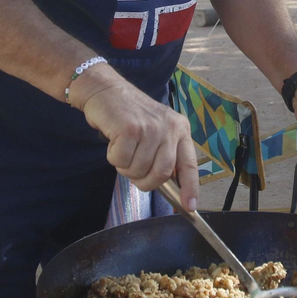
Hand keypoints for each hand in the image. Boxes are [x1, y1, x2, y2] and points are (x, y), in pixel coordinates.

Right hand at [81, 81, 199, 209]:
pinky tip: (115, 140)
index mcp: (180, 130)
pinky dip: (113, 157)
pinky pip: (121, 161)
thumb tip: (170, 188)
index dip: (190, 188)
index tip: (189, 206)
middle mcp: (169, 128)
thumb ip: (164, 155)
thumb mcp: (156, 131)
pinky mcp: (130, 129)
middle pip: (161, 173)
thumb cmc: (130, 117)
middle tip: (134, 171)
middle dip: (144, 181)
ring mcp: (150, 128)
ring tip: (123, 147)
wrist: (106, 91)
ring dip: (125, 167)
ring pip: (138, 170)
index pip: (189, 165)